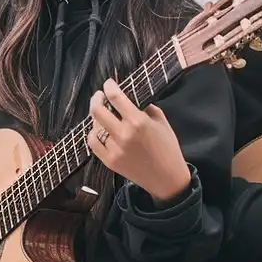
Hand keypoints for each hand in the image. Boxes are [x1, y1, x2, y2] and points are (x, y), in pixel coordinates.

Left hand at [86, 78, 190, 201]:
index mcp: (138, 122)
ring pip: (94, 127)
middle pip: (98, 111)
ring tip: (102, 114)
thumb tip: (131, 98)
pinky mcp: (109, 161)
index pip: (116, 98)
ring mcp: (114, 149)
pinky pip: (93, 143)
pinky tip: (98, 130)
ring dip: (96, 117)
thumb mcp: (161, 122)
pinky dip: (93, 134)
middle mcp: (124, 135)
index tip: (108, 83)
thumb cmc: (167, 148)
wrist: (166, 178)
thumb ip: (145, 108)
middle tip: (99, 96)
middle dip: (96, 99)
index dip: (109, 87)